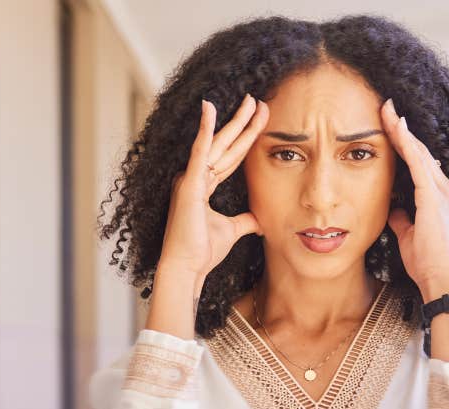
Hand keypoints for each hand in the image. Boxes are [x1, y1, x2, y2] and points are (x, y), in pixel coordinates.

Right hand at [158, 95, 269, 285]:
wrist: (188, 268)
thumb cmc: (203, 251)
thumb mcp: (232, 230)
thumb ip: (245, 221)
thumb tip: (261, 221)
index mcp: (204, 185)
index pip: (230, 156)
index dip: (246, 138)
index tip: (260, 120)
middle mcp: (195, 177)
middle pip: (226, 145)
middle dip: (244, 123)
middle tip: (259, 101)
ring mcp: (191, 178)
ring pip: (218, 143)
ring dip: (234, 121)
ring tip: (249, 100)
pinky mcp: (189, 184)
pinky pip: (199, 151)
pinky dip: (205, 130)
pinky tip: (209, 108)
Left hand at [380, 99, 448, 299]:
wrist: (440, 279)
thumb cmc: (426, 262)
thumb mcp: (408, 235)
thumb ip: (402, 218)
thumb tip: (392, 208)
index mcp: (439, 197)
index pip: (419, 163)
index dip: (405, 143)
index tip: (390, 126)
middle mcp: (445, 188)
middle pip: (420, 151)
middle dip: (401, 129)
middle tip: (385, 107)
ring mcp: (441, 191)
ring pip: (418, 151)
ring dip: (401, 129)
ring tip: (386, 109)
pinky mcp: (433, 195)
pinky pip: (417, 161)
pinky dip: (405, 142)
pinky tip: (395, 126)